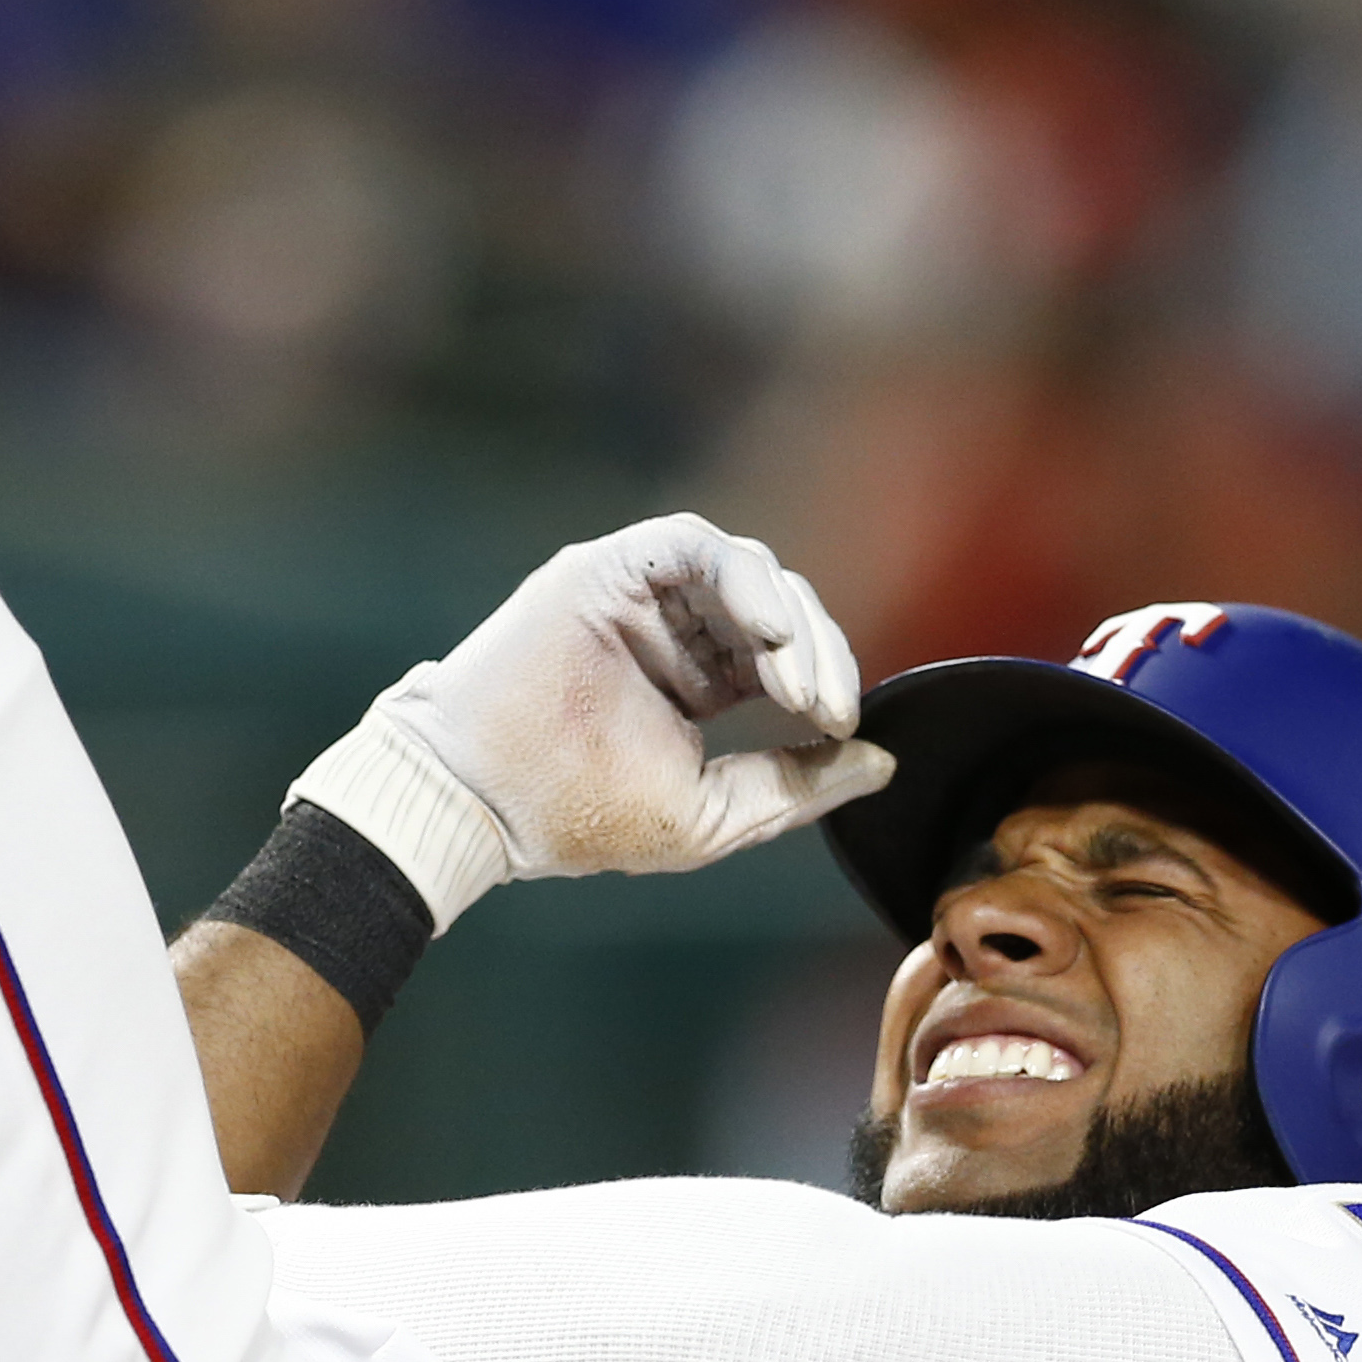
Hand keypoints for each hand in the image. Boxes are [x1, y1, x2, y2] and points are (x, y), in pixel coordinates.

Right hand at [287, 514, 895, 931]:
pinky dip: (740, 579)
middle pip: (778, 610)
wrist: (481, 798)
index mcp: (698, 681)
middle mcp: (675, 628)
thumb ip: (796, 786)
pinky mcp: (609, 569)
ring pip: (748, 571)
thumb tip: (881, 763)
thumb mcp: (710, 816)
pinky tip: (766, 632)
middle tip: (828, 709)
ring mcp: (641, 594)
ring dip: (788, 623)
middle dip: (817, 654)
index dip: (824, 681)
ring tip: (795, 682)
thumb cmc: (577, 816)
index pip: (786, 658)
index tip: (840, 726)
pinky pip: (693, 546)